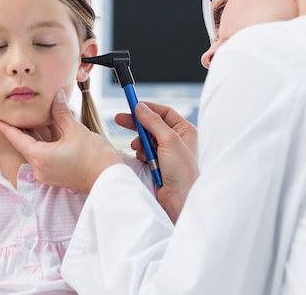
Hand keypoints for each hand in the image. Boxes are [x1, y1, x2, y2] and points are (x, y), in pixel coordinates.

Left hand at [0, 90, 122, 192]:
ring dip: (35, 136)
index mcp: (40, 158)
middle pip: (25, 145)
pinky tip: (49, 132)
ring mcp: (48, 174)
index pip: (17, 140)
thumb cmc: (95, 158)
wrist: (110, 179)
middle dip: (22, 129)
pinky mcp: (57, 176)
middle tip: (15, 115)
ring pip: (36, 151)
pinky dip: (44, 144)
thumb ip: (61, 113)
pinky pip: (45, 157)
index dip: (7, 128)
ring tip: (33, 119)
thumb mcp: (75, 130)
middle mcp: (40, 169)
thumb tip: (57, 97)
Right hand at [115, 102, 198, 222]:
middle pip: (152, 124)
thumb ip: (153, 122)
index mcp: (185, 131)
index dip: (147, 108)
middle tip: (119, 119)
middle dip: (137, 123)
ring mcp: (167, 153)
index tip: (132, 105)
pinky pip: (144, 152)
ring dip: (140, 142)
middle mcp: (177, 140)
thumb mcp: (169, 140)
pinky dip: (140, 154)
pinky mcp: (158, 164)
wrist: (180, 200)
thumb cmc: (183, 172)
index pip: (164, 112)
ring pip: (146, 139)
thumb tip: (140, 107)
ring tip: (139, 148)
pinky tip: (142, 159)